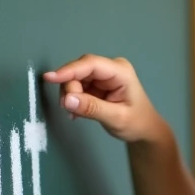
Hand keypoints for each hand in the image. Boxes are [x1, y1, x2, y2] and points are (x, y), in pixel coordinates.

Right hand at [43, 55, 166, 143]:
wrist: (144, 130)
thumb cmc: (136, 123)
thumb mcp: (116, 118)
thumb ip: (92, 108)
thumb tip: (67, 100)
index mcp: (120, 71)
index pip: (90, 64)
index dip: (69, 70)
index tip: (50, 78)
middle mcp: (110, 68)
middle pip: (80, 70)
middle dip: (70, 88)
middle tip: (69, 108)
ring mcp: (103, 76)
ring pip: (76, 78)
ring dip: (70, 95)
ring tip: (75, 114)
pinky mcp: (96, 84)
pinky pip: (77, 86)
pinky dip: (73, 99)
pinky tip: (76, 113)